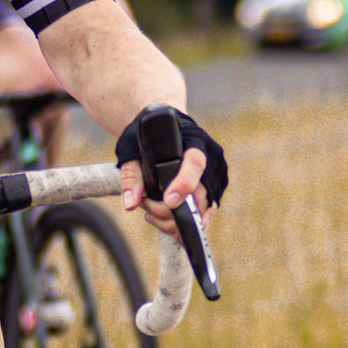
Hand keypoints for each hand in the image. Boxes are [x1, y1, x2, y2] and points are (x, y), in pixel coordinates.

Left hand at [114, 105, 225, 238]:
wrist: (165, 125)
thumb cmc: (149, 136)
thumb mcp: (133, 150)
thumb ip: (131, 176)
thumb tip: (131, 203)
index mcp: (193, 139)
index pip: (195, 163)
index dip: (184, 184)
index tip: (169, 201)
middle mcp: (211, 157)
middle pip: (198, 195)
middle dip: (169, 210)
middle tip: (144, 205)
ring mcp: (216, 174)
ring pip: (202, 209)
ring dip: (174, 220)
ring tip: (150, 212)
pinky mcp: (216, 189)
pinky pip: (205, 212)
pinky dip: (185, 222)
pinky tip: (165, 222)